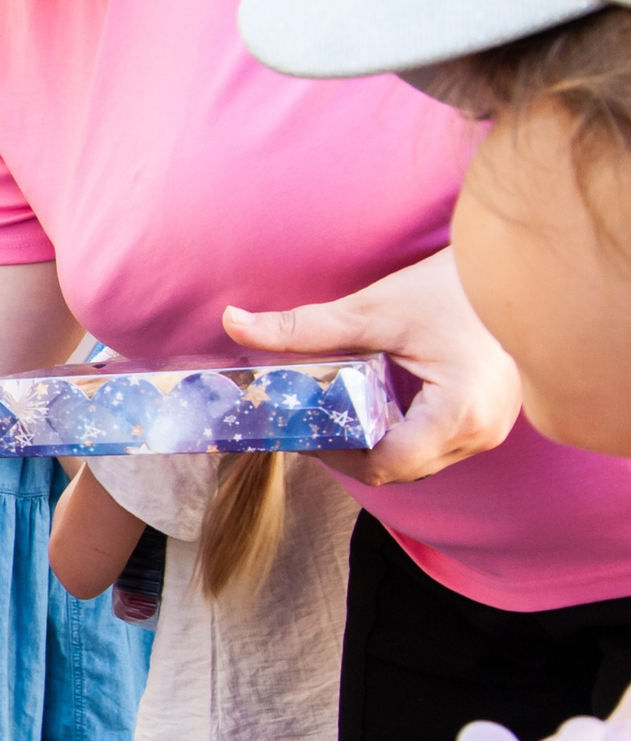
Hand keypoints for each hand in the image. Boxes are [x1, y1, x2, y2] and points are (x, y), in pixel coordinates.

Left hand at [224, 246, 520, 484]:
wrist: (508, 271)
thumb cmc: (447, 289)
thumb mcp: (371, 311)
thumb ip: (303, 328)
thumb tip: (233, 322)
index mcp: (458, 413)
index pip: (383, 465)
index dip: (334, 454)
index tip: (300, 427)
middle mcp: (481, 433)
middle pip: (397, 469)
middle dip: (348, 450)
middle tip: (306, 421)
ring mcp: (491, 431)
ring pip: (415, 462)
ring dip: (373, 444)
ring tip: (332, 413)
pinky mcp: (489, 421)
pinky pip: (433, 446)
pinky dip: (398, 433)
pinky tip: (369, 406)